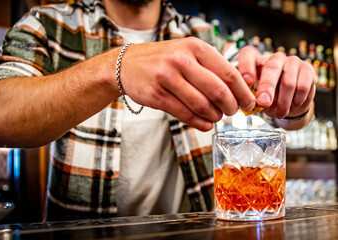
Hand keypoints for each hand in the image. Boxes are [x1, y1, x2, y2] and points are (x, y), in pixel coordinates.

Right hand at [119, 37, 255, 130]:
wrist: (126, 64)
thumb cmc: (162, 60)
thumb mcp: (186, 52)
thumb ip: (209, 67)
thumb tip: (236, 90)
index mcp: (195, 47)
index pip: (229, 73)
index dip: (243, 92)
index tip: (249, 103)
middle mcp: (181, 60)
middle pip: (218, 91)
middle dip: (231, 107)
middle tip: (232, 112)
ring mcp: (167, 77)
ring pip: (202, 105)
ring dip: (214, 116)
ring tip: (216, 118)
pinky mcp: (156, 95)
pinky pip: (185, 114)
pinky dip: (199, 123)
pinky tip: (205, 124)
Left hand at [238, 46, 315, 118]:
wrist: (290, 103)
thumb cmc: (268, 98)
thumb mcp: (256, 97)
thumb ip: (252, 96)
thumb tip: (251, 100)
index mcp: (256, 62)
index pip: (248, 54)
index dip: (246, 66)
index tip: (248, 82)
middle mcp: (275, 58)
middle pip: (271, 68)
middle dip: (267, 88)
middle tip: (264, 103)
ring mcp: (292, 61)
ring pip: (288, 82)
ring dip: (283, 102)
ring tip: (280, 112)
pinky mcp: (307, 68)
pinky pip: (302, 87)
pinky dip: (297, 100)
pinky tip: (293, 104)